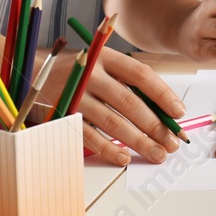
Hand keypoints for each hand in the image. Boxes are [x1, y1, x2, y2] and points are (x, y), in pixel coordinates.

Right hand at [71, 50, 185, 167]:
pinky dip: (108, 148)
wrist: (36, 73)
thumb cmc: (80, 71)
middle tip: (172, 143)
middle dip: (155, 125)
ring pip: (113, 122)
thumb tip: (163, 111)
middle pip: (129, 102)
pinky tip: (125, 158)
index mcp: (106, 58)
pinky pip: (90, 136)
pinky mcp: (65, 115)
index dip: (162, 94)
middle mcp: (91, 75)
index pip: (140, 75)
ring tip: (157, 153)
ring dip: (138, 141)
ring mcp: (76, 95)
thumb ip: (128, 83)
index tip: (179, 113)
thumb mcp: (103, 65)